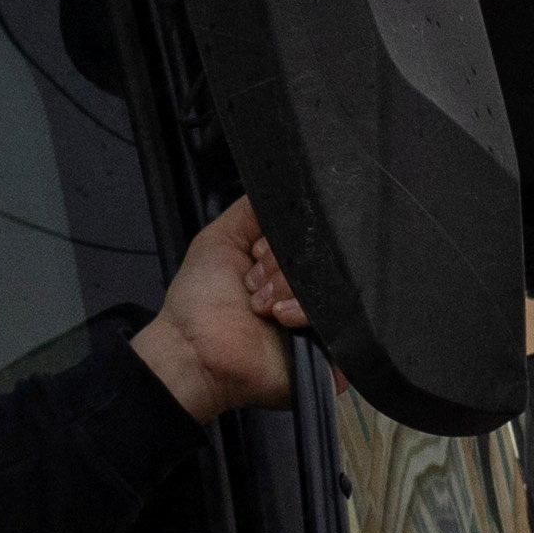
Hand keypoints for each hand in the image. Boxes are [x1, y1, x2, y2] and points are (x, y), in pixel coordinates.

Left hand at [126, 197, 307, 420]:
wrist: (194, 351)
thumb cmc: (199, 299)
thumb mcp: (220, 238)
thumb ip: (252, 209)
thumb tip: (285, 181)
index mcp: (283, 265)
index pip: (308, 234)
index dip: (282, 240)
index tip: (255, 254)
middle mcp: (302, 289)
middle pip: (321, 257)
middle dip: (281, 265)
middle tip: (253, 284)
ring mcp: (317, 319)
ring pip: (329, 284)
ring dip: (288, 288)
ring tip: (261, 307)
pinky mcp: (327, 349)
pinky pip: (340, 320)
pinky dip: (306, 312)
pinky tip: (280, 317)